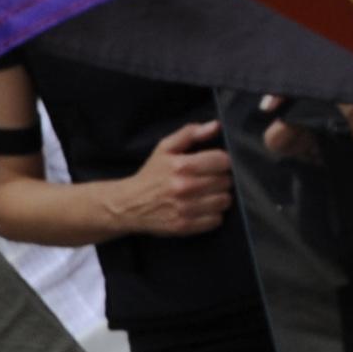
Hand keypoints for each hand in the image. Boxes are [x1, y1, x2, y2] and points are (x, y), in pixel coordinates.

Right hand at [113, 120, 229, 235]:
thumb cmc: (150, 175)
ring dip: (218, 197)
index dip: (221, 161)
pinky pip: (216, 219)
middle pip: (226, 181)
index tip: (212, 164)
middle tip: (207, 180)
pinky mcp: (184, 225)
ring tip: (205, 194)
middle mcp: (184, 187)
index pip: (223, 161)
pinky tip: (200, 208)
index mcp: (181, 165)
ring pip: (224, 200)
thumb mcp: (164, 149)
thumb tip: (216, 126)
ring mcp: (184, 208)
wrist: (127, 204)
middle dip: (220, 179)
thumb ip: (190, 134)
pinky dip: (212, 214)